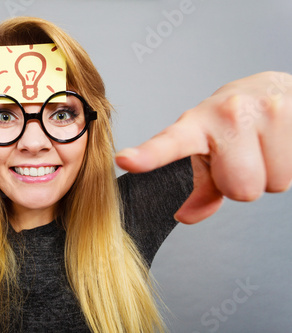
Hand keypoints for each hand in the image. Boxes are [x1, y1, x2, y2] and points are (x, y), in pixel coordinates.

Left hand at [116, 71, 291, 223]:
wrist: (274, 91)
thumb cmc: (233, 126)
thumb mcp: (208, 152)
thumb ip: (199, 189)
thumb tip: (185, 217)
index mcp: (196, 124)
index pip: (170, 144)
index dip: (149, 155)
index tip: (125, 161)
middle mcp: (228, 113)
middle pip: (240, 189)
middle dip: (242, 183)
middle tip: (240, 158)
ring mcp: (264, 112)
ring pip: (272, 184)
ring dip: (268, 174)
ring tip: (260, 148)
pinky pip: (291, 172)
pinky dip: (286, 167)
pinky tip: (278, 144)